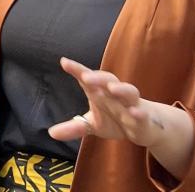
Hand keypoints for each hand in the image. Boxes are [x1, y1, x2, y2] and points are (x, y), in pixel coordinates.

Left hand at [46, 58, 169, 146]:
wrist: (143, 127)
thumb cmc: (115, 119)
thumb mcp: (92, 124)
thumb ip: (74, 127)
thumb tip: (51, 133)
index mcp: (100, 92)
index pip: (87, 78)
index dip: (77, 69)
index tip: (64, 62)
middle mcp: (115, 93)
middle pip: (108, 80)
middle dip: (98, 78)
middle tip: (86, 77)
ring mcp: (130, 103)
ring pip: (128, 91)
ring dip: (121, 88)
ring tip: (112, 88)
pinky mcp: (143, 117)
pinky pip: (142, 112)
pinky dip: (139, 112)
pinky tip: (135, 112)